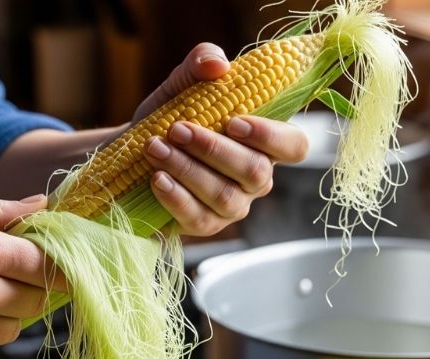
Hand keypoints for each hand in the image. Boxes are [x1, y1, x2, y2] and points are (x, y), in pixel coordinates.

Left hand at [134, 43, 309, 235]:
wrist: (135, 152)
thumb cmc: (172, 117)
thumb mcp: (184, 83)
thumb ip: (202, 61)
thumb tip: (217, 66)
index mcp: (265, 144)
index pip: (294, 146)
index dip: (271, 136)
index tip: (234, 121)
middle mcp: (256, 179)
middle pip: (254, 172)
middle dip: (213, 149)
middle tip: (177, 130)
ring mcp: (234, 206)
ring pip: (224, 196)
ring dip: (188, 170)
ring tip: (156, 149)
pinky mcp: (206, 225)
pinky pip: (199, 218)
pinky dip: (176, 198)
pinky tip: (157, 179)